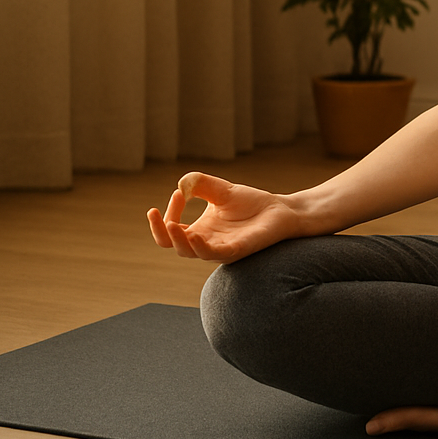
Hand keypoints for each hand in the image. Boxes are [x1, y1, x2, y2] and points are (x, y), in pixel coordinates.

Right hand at [145, 172, 301, 262]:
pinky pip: (214, 254)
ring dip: (178, 240)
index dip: (168, 213)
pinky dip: (202, 247)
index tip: (178, 193)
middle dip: (160, 231)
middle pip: (172, 245)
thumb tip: (182, 185)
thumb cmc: (251, 204)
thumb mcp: (221, 190)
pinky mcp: (237, 249)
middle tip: (158, 214)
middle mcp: (205, 243)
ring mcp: (220, 248)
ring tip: (170, 225)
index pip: (170, 229)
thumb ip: (200, 184)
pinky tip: (194, 235)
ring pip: (190, 252)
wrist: (280, 211)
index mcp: (199, 231)